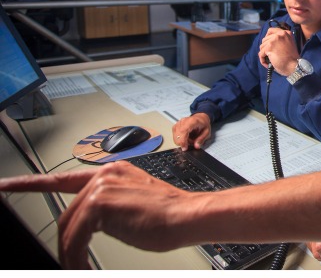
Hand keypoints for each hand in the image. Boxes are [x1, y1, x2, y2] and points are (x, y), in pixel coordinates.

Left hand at [0, 162, 200, 268]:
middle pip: (68, 212)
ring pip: (68, 226)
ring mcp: (100, 186)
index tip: (7, 185)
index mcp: (112, 172)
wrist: (186, 216)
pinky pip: (75, 236)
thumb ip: (109, 208)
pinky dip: (75, 255)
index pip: (64, 179)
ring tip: (79, 264)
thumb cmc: (169, 215)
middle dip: (66, 241)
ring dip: (70, 251)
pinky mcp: (99, 202)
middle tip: (71, 259)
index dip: (31, 183)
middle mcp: (104, 174)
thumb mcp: (135, 206)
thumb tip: (91, 226)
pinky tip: (81, 264)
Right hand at [172, 113, 210, 149]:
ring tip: (189, 140)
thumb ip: (201, 139)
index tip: (184, 148)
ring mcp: (179, 122)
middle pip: (178, 134)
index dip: (183, 140)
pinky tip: (185, 138)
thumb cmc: (203, 124)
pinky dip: (179, 139)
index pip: (184, 131)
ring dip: (181, 141)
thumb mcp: (206, 132)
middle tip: (190, 144)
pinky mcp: (176, 125)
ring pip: (175, 135)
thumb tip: (196, 146)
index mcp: (193, 121)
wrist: (201, 118)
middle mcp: (184, 121)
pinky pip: (175, 135)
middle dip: (182, 142)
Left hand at [258, 27, 297, 73]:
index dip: (267, 37)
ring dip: (264, 54)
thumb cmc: (292, 59)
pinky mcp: (269, 47)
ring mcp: (274, 40)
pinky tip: (267, 64)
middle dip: (265, 48)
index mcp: (286, 33)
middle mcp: (280, 34)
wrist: (294, 66)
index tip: (267, 43)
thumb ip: (281, 40)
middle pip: (265, 39)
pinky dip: (262, 60)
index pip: (271, 30)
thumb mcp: (289, 44)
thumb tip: (268, 42)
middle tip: (269, 55)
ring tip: (269, 60)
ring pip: (262, 46)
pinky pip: (260, 53)